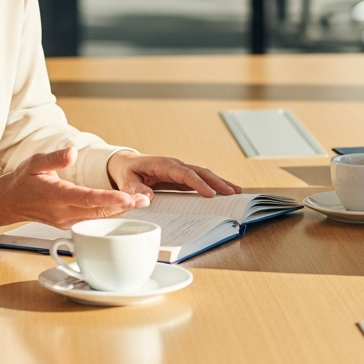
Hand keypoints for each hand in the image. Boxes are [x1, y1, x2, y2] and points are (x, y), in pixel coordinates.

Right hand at [0, 147, 150, 233]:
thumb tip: (72, 152)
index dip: (109, 199)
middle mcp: (63, 213)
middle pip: (98, 212)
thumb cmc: (23, 180)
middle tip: (145, 199)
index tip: (128, 198)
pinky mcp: (69, 224)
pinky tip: (124, 207)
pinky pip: (92, 221)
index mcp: (56, 196)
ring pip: (97, 219)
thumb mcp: (35, 162)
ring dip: (120, 211)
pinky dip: (109, 214)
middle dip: (123, 206)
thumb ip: (55, 158)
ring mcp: (66, 221)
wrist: (10, 201)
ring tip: (141, 202)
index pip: (87, 199)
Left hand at [106, 152, 241, 200]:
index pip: (184, 173)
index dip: (198, 183)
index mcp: (163, 165)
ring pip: (204, 174)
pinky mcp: (182, 177)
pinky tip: (225, 192)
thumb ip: (135, 190)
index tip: (210, 194)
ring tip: (237, 192)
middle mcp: (176, 165)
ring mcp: (181, 170)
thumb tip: (147, 199)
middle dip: (217, 182)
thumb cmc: (126, 172)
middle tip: (232, 192)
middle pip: (200, 172)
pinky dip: (214, 185)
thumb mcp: (126, 181)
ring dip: (220, 182)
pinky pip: (200, 180)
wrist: (126, 164)